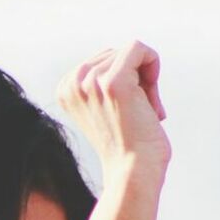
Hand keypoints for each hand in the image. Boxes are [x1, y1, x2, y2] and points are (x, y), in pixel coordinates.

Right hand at [57, 41, 170, 182]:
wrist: (133, 171)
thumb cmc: (128, 143)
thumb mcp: (106, 107)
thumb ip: (105, 79)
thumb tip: (133, 48)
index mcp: (65, 88)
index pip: (102, 59)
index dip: (123, 79)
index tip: (128, 107)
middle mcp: (74, 83)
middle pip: (115, 53)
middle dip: (136, 76)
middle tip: (142, 111)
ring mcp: (92, 82)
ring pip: (129, 52)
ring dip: (147, 78)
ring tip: (146, 110)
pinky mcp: (114, 82)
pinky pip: (139, 49)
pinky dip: (153, 63)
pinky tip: (153, 97)